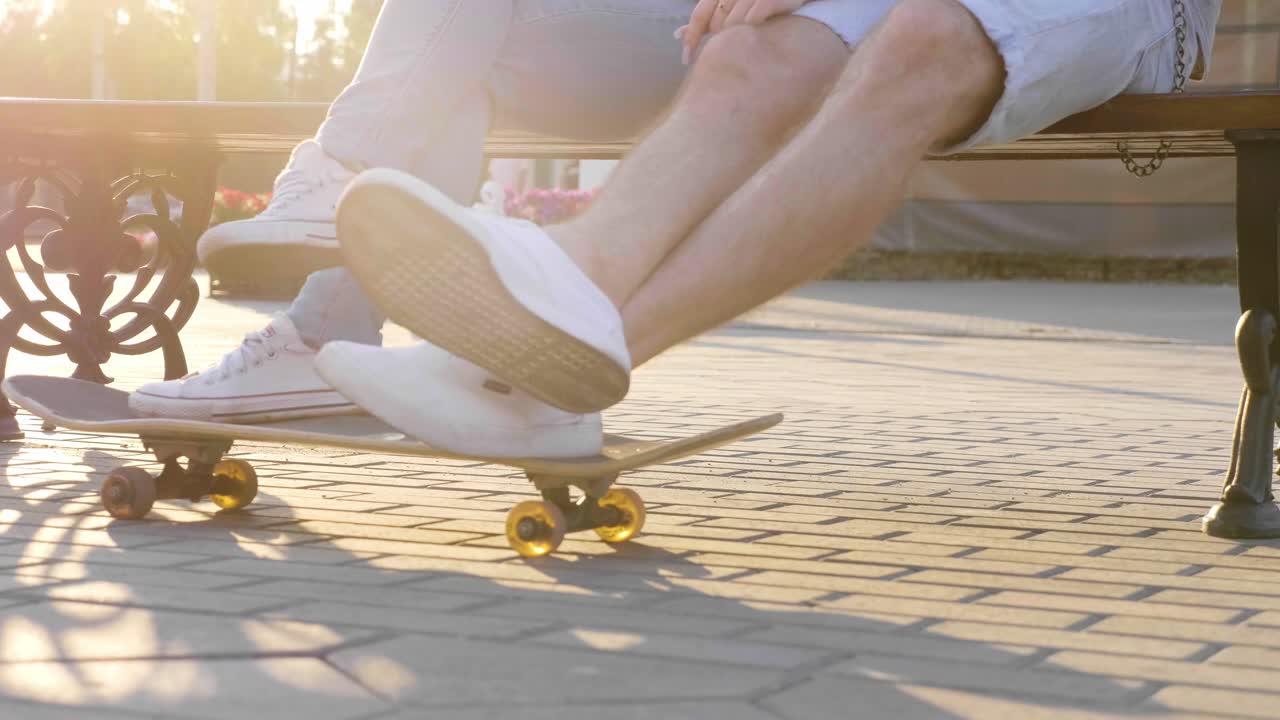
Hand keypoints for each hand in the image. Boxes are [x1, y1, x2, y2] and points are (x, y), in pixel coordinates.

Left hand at [681, 0, 808, 63]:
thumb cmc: (759, 5)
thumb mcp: (730, 8)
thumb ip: (706, 20)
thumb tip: (679, 34)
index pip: (700, 15)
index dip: (692, 37)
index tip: (686, 59)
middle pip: (718, 23)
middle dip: (722, 38)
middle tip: (733, 46)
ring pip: (735, 23)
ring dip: (739, 36)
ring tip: (750, 40)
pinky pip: (753, 19)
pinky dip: (753, 27)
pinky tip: (760, 30)